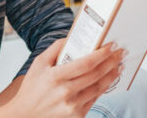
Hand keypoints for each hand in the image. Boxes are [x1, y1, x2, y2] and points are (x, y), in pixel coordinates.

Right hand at [0, 39, 125, 117]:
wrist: (25, 115)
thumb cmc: (31, 88)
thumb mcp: (38, 63)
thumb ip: (55, 48)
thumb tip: (71, 37)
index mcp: (55, 76)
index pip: (85, 64)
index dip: (101, 54)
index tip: (111, 45)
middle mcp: (65, 92)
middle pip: (95, 75)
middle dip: (111, 62)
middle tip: (120, 52)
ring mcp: (72, 105)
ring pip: (98, 88)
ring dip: (111, 75)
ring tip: (119, 65)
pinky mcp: (76, 115)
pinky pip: (94, 99)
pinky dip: (103, 88)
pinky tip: (108, 80)